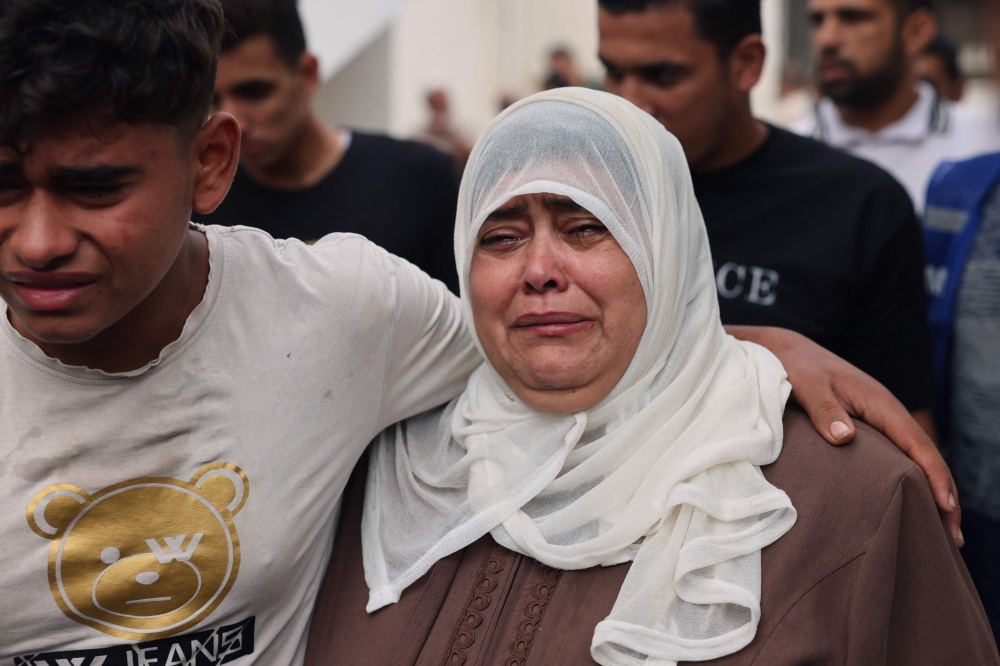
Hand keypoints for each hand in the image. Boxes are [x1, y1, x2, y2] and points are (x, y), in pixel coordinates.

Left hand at [726, 325, 961, 547]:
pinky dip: (910, 480)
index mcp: (879, 402)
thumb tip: (844, 438)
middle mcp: (886, 412)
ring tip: (940, 532)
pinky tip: (910, 503)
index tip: (946, 507)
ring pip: (914, 459)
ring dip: (930, 491)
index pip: (916, 443)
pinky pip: (897, 456)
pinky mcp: (867, 428)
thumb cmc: (797, 367)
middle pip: (924, 456)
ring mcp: (879, 421)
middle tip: (953, 538)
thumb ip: (824, 408)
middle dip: (943, 495)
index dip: (934, 475)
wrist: (786, 352)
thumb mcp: (806, 384)